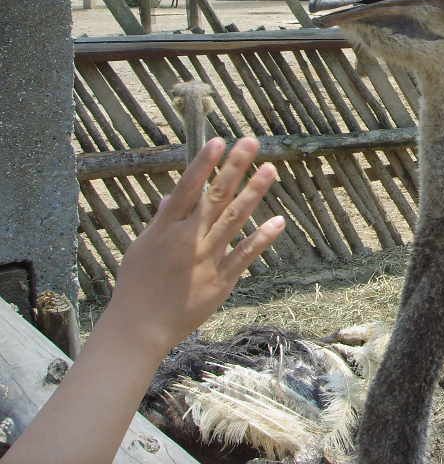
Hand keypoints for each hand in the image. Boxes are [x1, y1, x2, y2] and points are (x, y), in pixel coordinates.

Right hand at [107, 137, 284, 353]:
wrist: (139, 328)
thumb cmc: (137, 286)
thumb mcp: (142, 248)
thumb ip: (161, 221)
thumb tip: (173, 196)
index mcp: (165, 229)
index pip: (186, 189)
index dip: (203, 164)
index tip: (218, 141)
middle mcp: (187, 239)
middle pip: (214, 197)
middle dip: (234, 168)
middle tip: (251, 142)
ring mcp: (206, 258)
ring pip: (234, 219)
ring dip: (253, 193)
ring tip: (270, 169)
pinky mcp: (221, 279)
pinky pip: (245, 254)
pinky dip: (262, 238)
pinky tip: (278, 221)